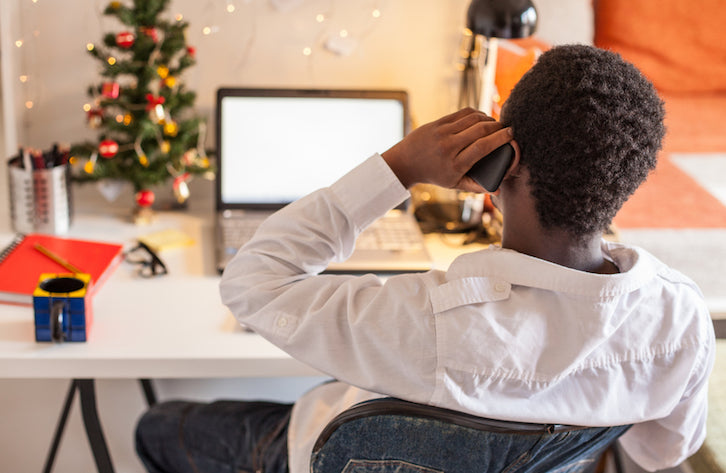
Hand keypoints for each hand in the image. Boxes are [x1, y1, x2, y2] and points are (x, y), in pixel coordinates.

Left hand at [382, 108, 512, 191]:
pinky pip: (463, 113)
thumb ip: (476, 187)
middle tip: (506, 128)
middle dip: (498, 126)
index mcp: (455, 164)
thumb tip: (498, 190)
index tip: (511, 134)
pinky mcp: (438, 122)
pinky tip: (482, 118)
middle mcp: (449, 147)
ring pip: (473, 118)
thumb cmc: (434, 174)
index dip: (500, 138)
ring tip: (495, 124)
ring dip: (488, 118)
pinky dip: (476, 113)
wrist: (406, 162)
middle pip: (481, 129)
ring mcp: (442, 132)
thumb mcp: (454, 184)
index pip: (483, 147)